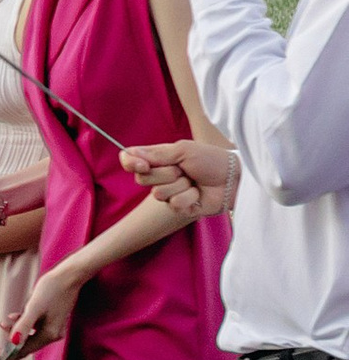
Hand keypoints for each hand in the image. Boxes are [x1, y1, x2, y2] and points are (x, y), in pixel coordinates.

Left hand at [0, 264, 76, 359]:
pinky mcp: (51, 318)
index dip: (7, 357)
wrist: (69, 275)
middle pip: (26, 346)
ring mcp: (52, 326)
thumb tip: (13, 342)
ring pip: (28, 335)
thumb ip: (23, 325)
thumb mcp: (34, 307)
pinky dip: (22, 322)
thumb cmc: (52, 289)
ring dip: (14, 331)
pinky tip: (13, 316)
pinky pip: (33, 326)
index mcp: (49, 334)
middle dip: (7, 348)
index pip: (23, 350)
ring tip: (2, 324)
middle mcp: (52, 334)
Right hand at [122, 135, 240, 217]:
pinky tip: (199, 194)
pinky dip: (189, 197)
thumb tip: (127, 152)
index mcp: (158, 159)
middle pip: (142, 179)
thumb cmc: (210, 160)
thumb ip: (155, 153)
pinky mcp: (179, 209)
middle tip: (184, 170)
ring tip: (194, 182)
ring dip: (180, 185)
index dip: (130, 163)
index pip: (130, 161)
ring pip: (159, 193)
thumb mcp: (183, 150)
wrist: (233, 178)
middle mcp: (160, 176)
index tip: (142, 164)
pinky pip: (174, 204)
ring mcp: (169, 193)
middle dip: (166, 173)